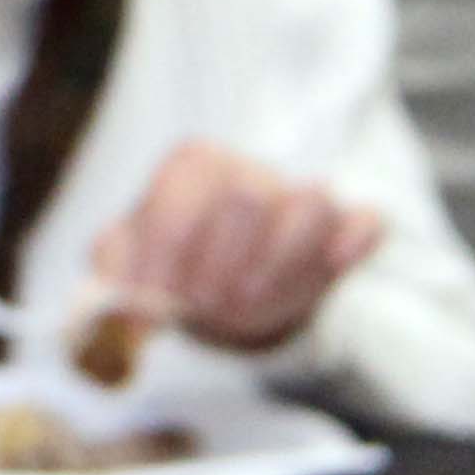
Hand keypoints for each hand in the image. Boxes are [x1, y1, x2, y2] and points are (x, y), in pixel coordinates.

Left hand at [88, 141, 380, 354]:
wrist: (224, 291)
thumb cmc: (172, 270)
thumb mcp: (125, 266)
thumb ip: (111, 282)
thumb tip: (120, 309)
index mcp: (190, 166)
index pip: (179, 201)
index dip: (166, 259)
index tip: (161, 300)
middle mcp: (248, 170)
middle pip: (245, 201)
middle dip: (222, 269)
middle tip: (204, 306)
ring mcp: (300, 196)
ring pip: (308, 208)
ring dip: (278, 271)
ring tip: (245, 307)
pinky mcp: (346, 227)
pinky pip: (363, 224)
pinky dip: (349, 246)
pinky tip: (332, 266)